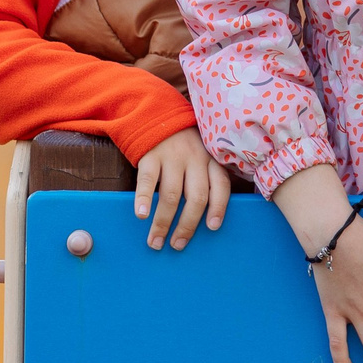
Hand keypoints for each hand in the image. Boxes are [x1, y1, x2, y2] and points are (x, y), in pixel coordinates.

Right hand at [133, 126, 230, 249]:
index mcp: (212, 160)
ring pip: (171, 195)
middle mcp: (195, 159)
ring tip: (156, 241)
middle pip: (196, 197)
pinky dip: (143, 199)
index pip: (221, 186)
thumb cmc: (185, 147)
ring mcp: (172, 157)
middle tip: (178, 245)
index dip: (219, 208)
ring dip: (163, 222)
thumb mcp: (203, 156)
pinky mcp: (150, 157)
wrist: (159, 117)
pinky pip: (147, 180)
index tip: (212, 228)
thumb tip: (206, 218)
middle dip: (188, 225)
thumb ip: (206, 179)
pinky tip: (141, 215)